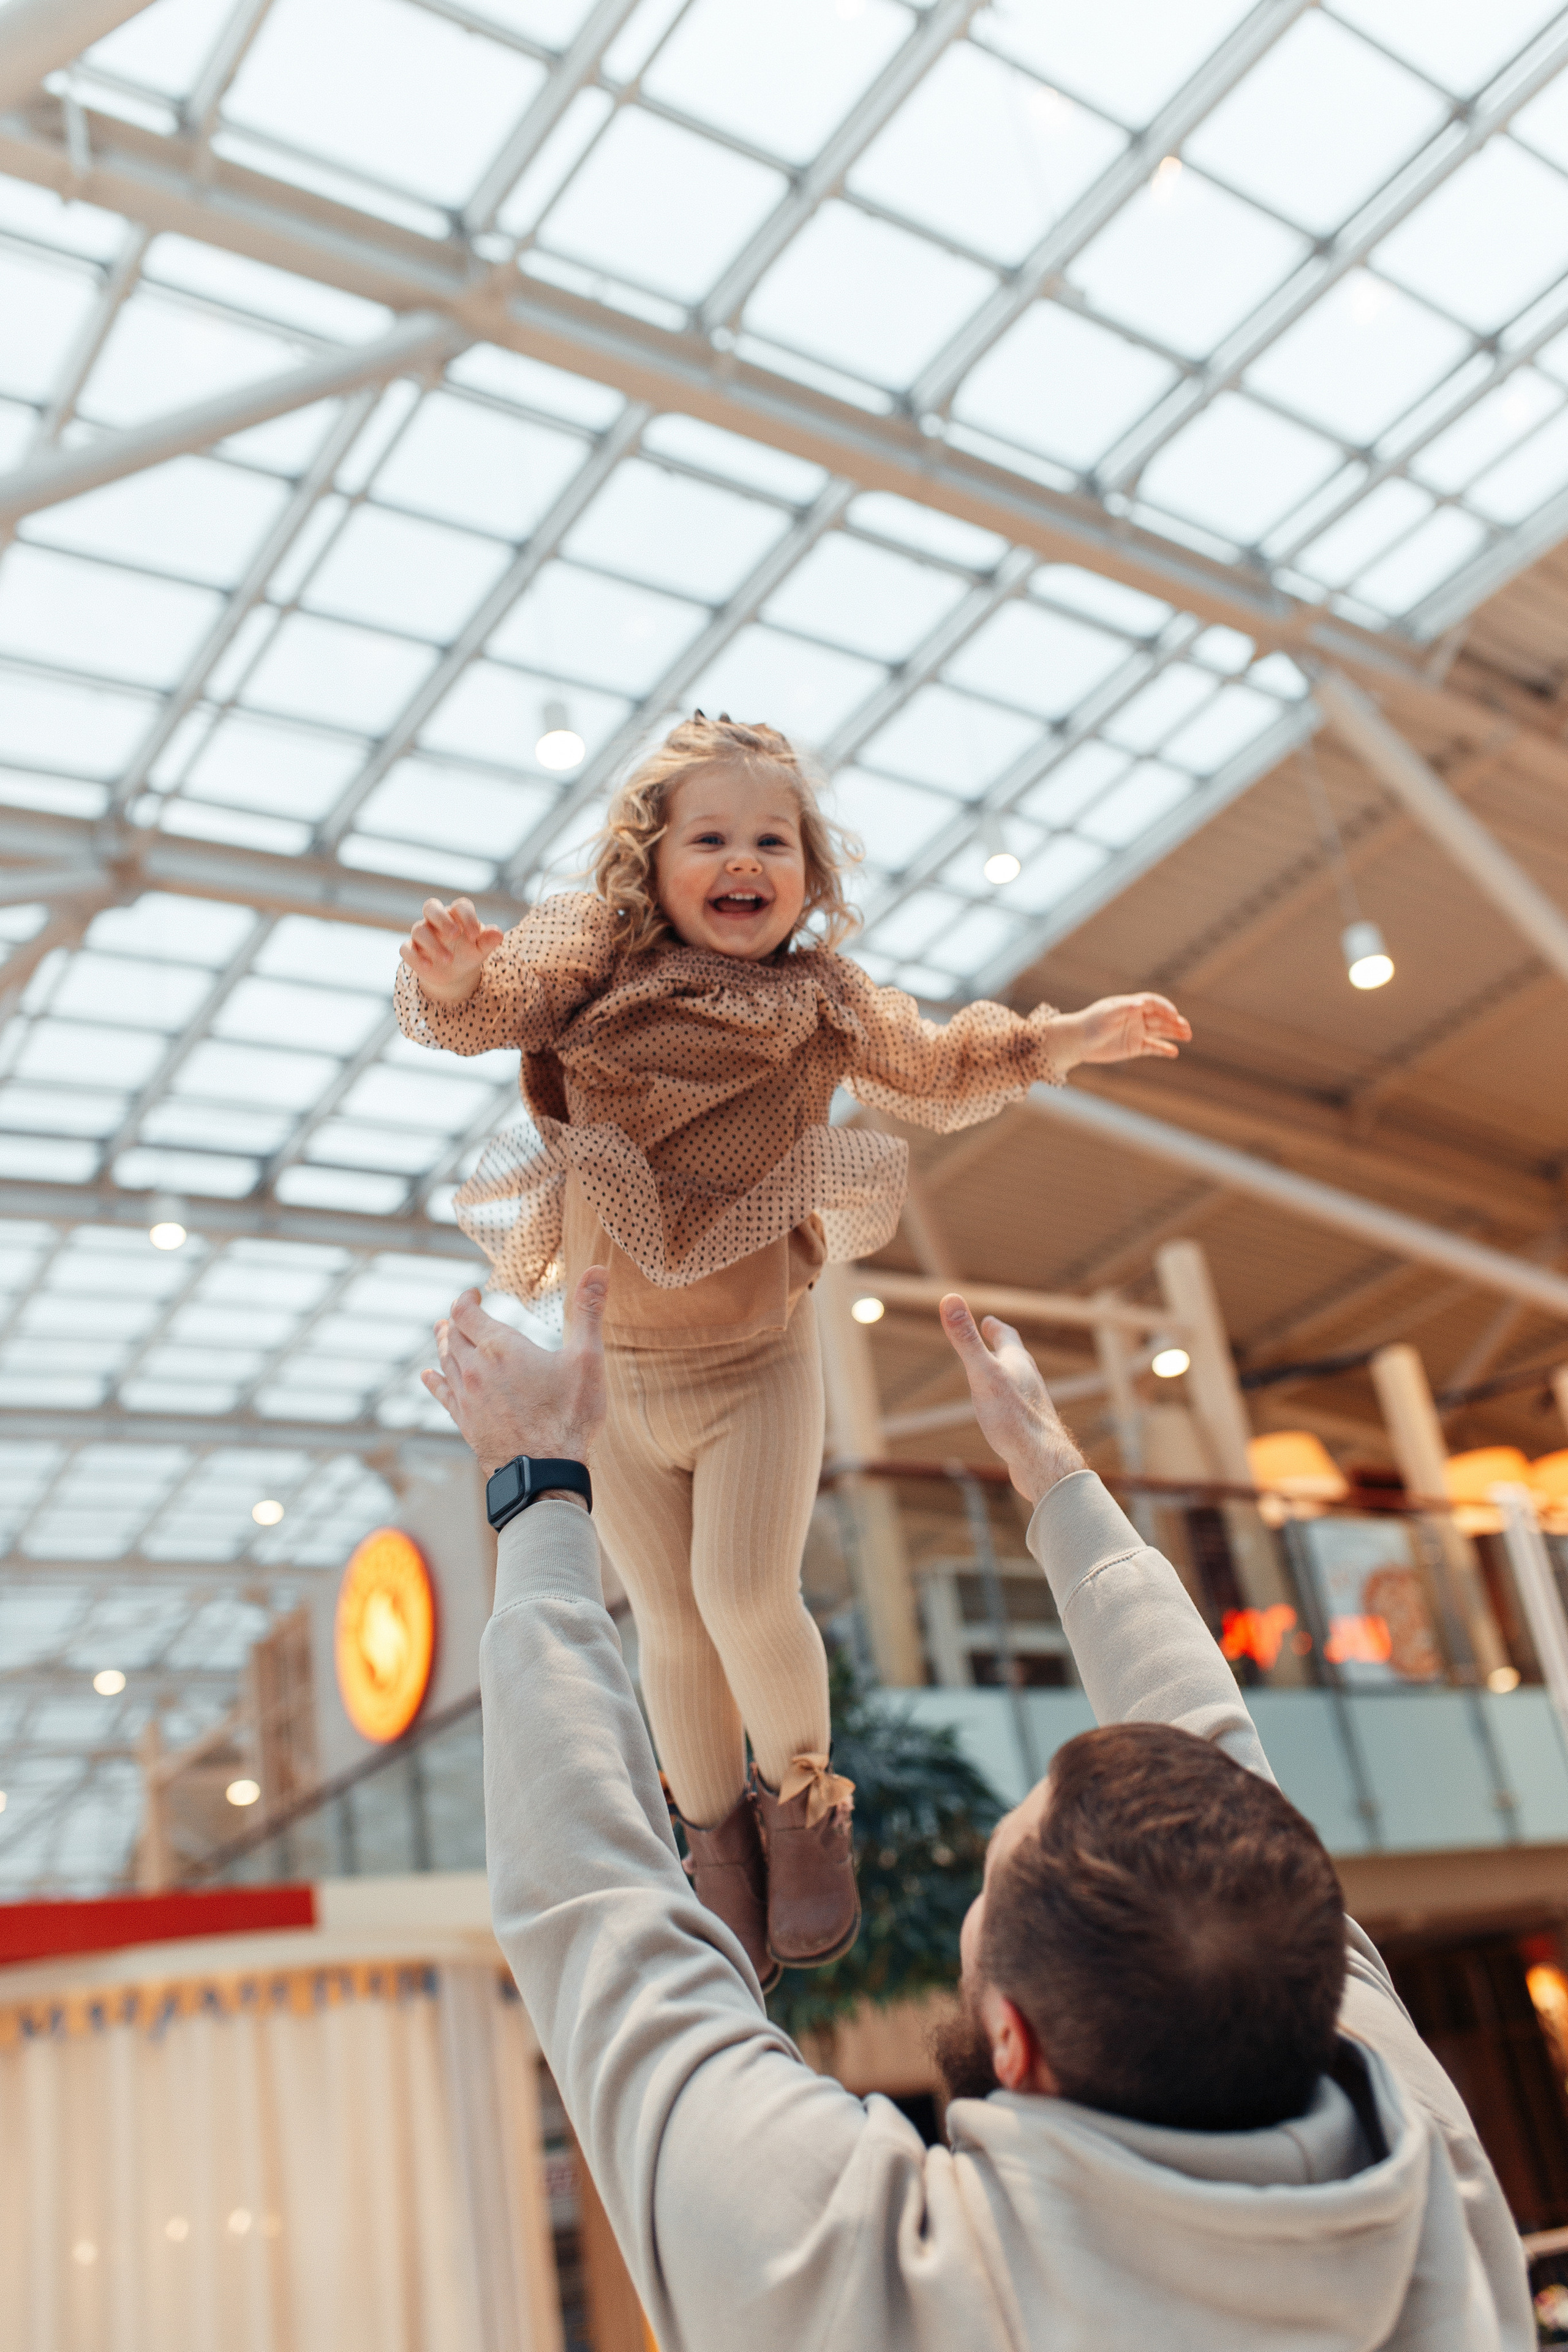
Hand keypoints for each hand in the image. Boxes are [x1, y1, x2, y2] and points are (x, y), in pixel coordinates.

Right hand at [399, 897, 503, 1004]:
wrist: (455, 973)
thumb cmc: (469, 953)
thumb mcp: (481, 949)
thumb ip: (489, 940)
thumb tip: (498, 933)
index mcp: (456, 915)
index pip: (460, 906)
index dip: (467, 917)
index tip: (476, 935)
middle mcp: (436, 921)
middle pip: (431, 907)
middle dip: (442, 919)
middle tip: (455, 935)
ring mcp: (422, 934)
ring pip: (419, 929)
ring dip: (433, 944)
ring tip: (449, 960)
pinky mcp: (412, 950)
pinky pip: (406, 949)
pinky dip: (415, 957)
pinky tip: (429, 967)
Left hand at [423, 1268, 607, 1479]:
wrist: (546, 1471)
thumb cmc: (569, 1415)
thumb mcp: (587, 1359)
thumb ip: (589, 1311)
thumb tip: (599, 1269)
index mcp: (501, 1347)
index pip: (466, 1312)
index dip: (466, 1298)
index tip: (475, 1293)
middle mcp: (475, 1368)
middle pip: (453, 1335)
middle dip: (456, 1321)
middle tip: (461, 1314)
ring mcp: (467, 1397)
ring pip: (446, 1361)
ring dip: (445, 1344)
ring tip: (444, 1334)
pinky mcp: (465, 1422)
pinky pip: (442, 1394)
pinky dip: (435, 1379)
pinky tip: (429, 1375)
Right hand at [939, 1296, 1085, 1505]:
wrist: (1042, 1462)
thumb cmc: (1013, 1417)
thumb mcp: (982, 1374)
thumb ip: (966, 1340)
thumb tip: (949, 1298)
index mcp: (1018, 1363)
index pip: (1007, 1337)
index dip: (995, 1327)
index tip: (989, 1320)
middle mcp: (1029, 1381)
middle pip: (1016, 1358)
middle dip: (1003, 1346)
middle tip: (992, 1337)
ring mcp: (1031, 1405)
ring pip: (1019, 1383)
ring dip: (1006, 1373)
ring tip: (996, 1374)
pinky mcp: (1029, 1428)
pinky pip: (1017, 1408)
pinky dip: (1007, 1401)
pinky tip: (1002, 1416)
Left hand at [1050, 993, 1189, 1070]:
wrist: (1077, 1041)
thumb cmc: (1090, 1023)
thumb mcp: (1106, 1015)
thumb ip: (1124, 1009)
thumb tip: (1140, 1004)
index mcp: (1131, 1005)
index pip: (1153, 1003)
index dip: (1165, 1007)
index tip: (1174, 1014)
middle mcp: (1137, 1017)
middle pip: (1161, 1017)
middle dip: (1174, 1021)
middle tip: (1186, 1028)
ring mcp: (1136, 1032)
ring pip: (1160, 1031)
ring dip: (1174, 1033)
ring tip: (1188, 1036)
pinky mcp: (1134, 1047)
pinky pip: (1153, 1048)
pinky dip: (1163, 1049)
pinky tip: (1174, 1052)